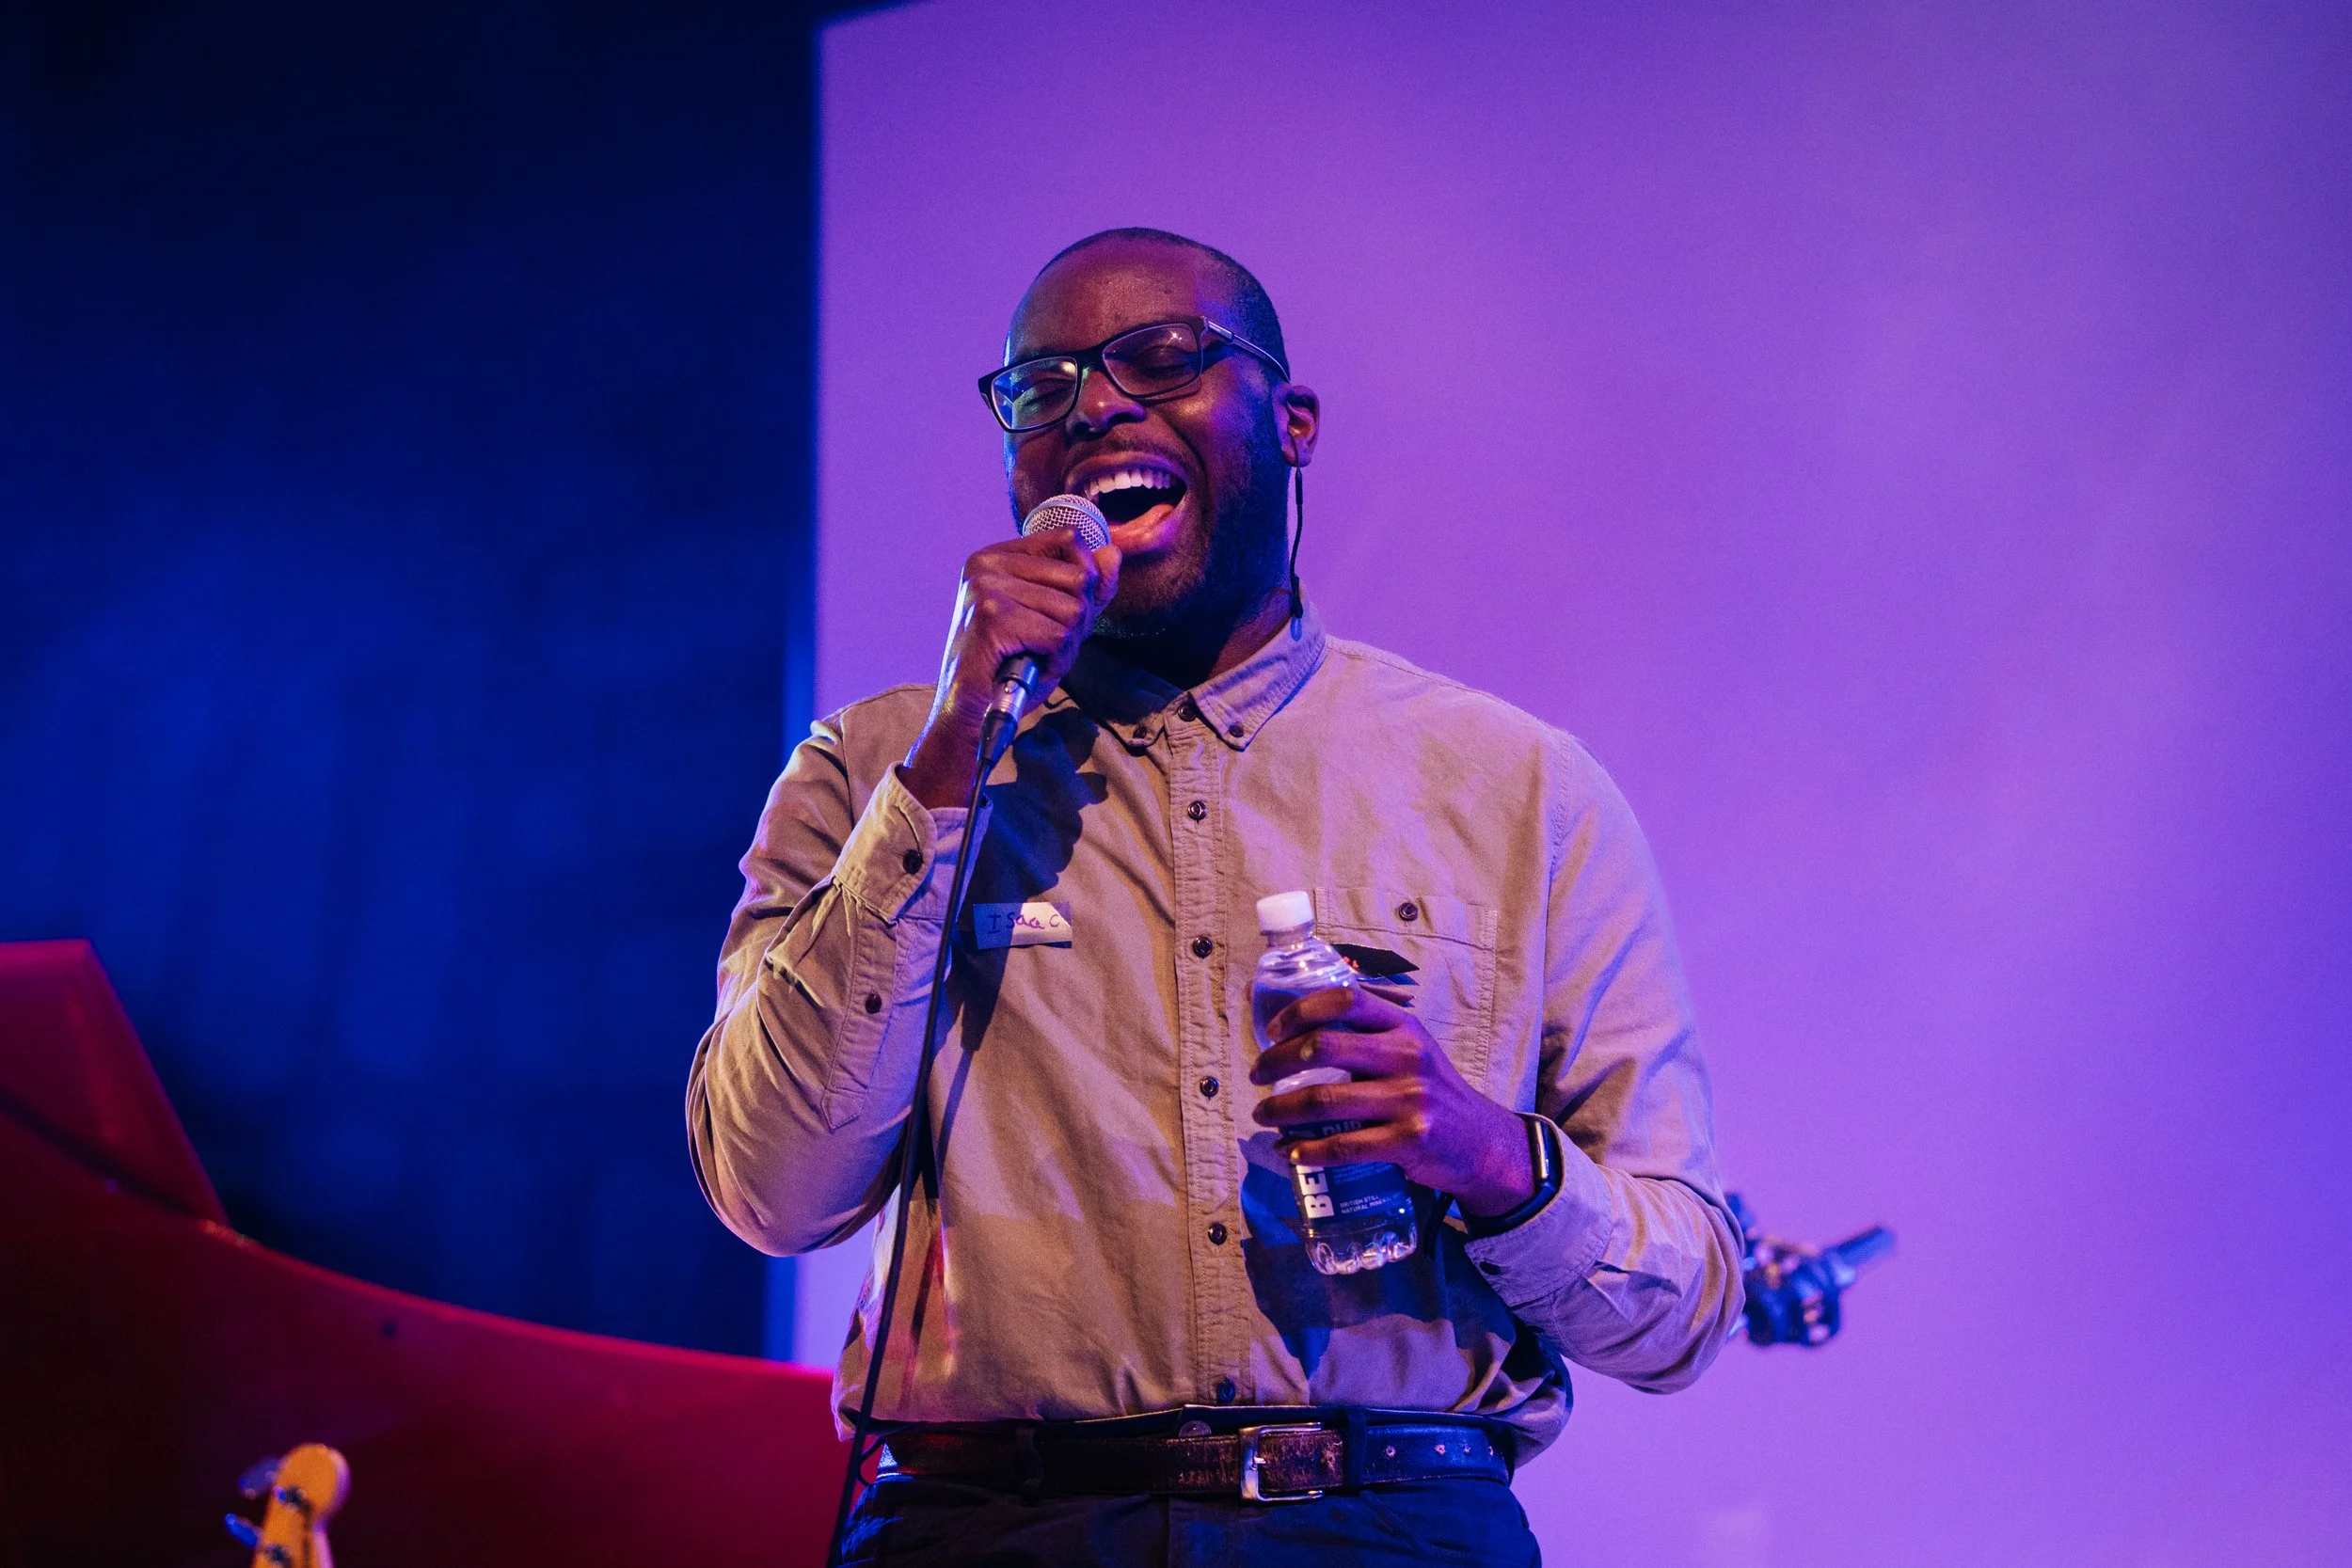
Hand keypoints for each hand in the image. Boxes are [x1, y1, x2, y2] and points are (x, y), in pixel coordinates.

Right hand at [901, 529, 1119, 808]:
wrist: (968, 715)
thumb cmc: (1010, 669)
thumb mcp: (1055, 622)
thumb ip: (1086, 589)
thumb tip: (1113, 552)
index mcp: (996, 556)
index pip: (1069, 541)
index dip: (1081, 585)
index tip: (1052, 616)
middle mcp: (987, 564)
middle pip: (1079, 579)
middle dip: (1075, 623)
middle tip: (1041, 646)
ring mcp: (986, 587)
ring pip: (1073, 610)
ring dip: (1065, 646)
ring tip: (1033, 659)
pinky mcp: (991, 617)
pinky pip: (1058, 635)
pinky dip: (1055, 661)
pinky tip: (1030, 669)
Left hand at [1249, 985, 1535, 1216]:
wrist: (1482, 1143)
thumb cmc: (1434, 1092)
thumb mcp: (1412, 1051)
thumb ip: (1369, 1038)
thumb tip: (1299, 1032)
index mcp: (1404, 1027)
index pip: (1344, 999)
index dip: (1300, 1010)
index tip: (1273, 1031)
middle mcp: (1407, 1056)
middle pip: (1323, 1046)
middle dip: (1277, 1061)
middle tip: (1257, 1076)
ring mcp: (1409, 1100)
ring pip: (1324, 1099)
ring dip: (1280, 1109)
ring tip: (1262, 1115)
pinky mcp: (1409, 1141)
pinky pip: (1342, 1146)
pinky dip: (1307, 1151)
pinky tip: (1290, 1152)